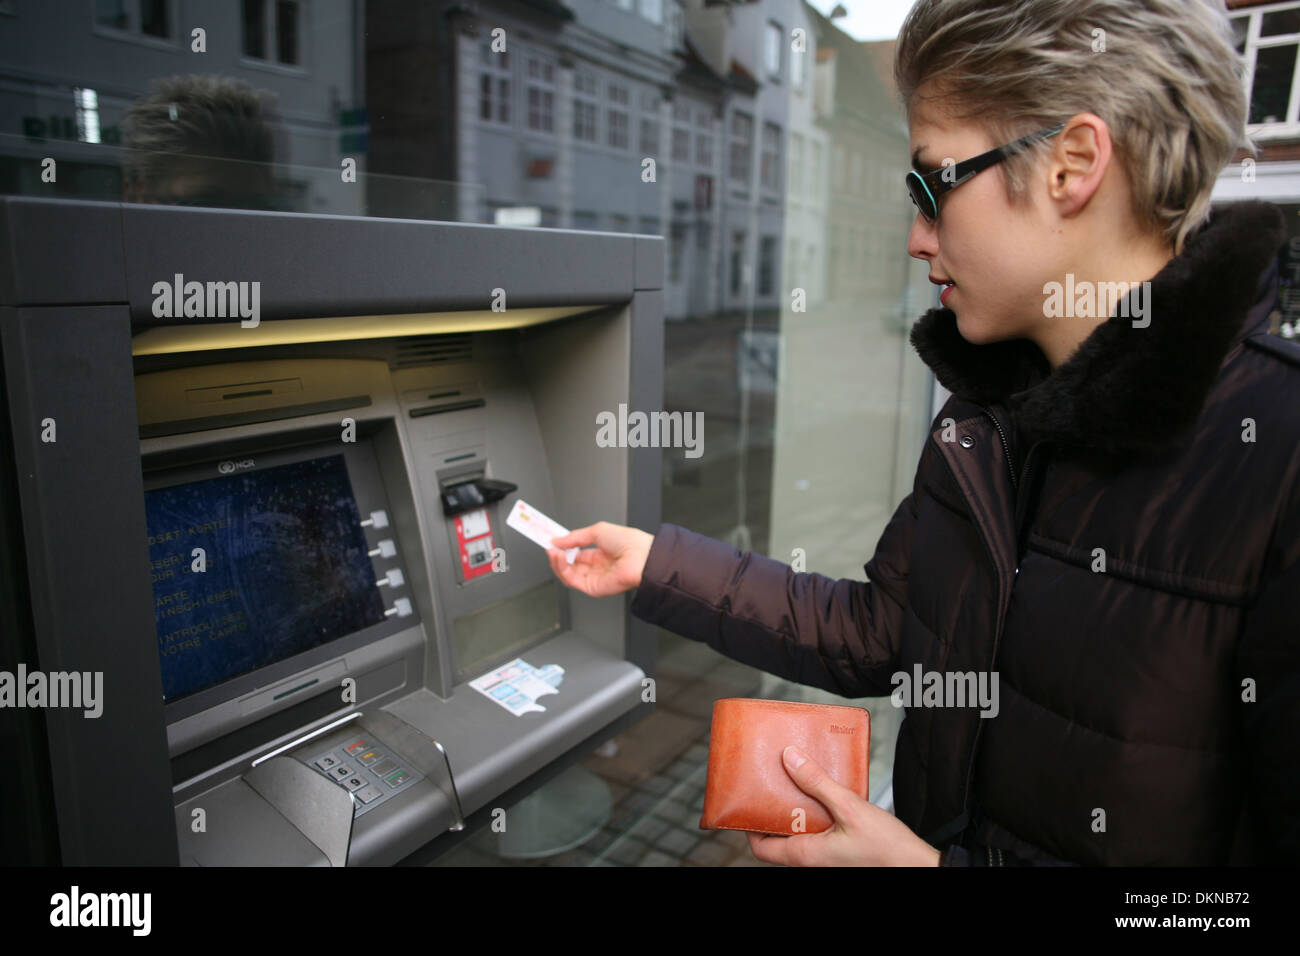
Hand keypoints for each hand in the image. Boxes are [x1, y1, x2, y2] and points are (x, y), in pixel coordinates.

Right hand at [545, 521, 654, 597]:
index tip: (551, 540)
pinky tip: (559, 557)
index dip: (562, 547)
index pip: (575, 552)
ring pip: (567, 573)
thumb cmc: (629, 542)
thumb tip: (558, 540)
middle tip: (547, 545)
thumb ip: (575, 537)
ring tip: (552, 550)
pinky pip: (571, 580)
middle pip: (569, 564)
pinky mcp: (592, 588)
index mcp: (600, 554)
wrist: (641, 557)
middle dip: (556, 554)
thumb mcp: (597, 531)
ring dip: (556, 561)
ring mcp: (594, 578)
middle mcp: (596, 567)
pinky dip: (562, 568)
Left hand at [746, 746, 941, 866]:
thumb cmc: (887, 849)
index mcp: (806, 855)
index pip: (761, 848)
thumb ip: (817, 783)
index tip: (747, 799)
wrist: (917, 866)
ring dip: (796, 807)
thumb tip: (789, 759)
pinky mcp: (841, 850)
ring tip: (799, 778)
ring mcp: (827, 856)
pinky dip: (816, 811)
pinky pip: (819, 830)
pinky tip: (826, 790)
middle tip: (773, 780)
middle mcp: (812, 859)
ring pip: (799, 831)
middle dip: (773, 808)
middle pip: (778, 836)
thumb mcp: (849, 808)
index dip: (748, 825)